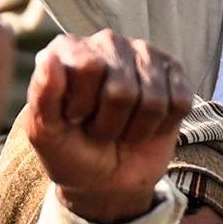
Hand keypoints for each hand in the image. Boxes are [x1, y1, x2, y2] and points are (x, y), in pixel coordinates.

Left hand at [19, 30, 188, 223]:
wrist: (104, 180)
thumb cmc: (70, 152)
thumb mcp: (44, 133)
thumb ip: (43, 96)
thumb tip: (49, 58)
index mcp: (69, 49)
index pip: (88, 67)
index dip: (83, 106)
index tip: (74, 119)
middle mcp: (107, 43)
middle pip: (122, 89)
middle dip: (110, 123)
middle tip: (99, 130)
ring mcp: (143, 54)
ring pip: (153, 98)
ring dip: (136, 129)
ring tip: (121, 128)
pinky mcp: (173, 73)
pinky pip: (180, 102)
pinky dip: (161, 126)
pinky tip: (146, 124)